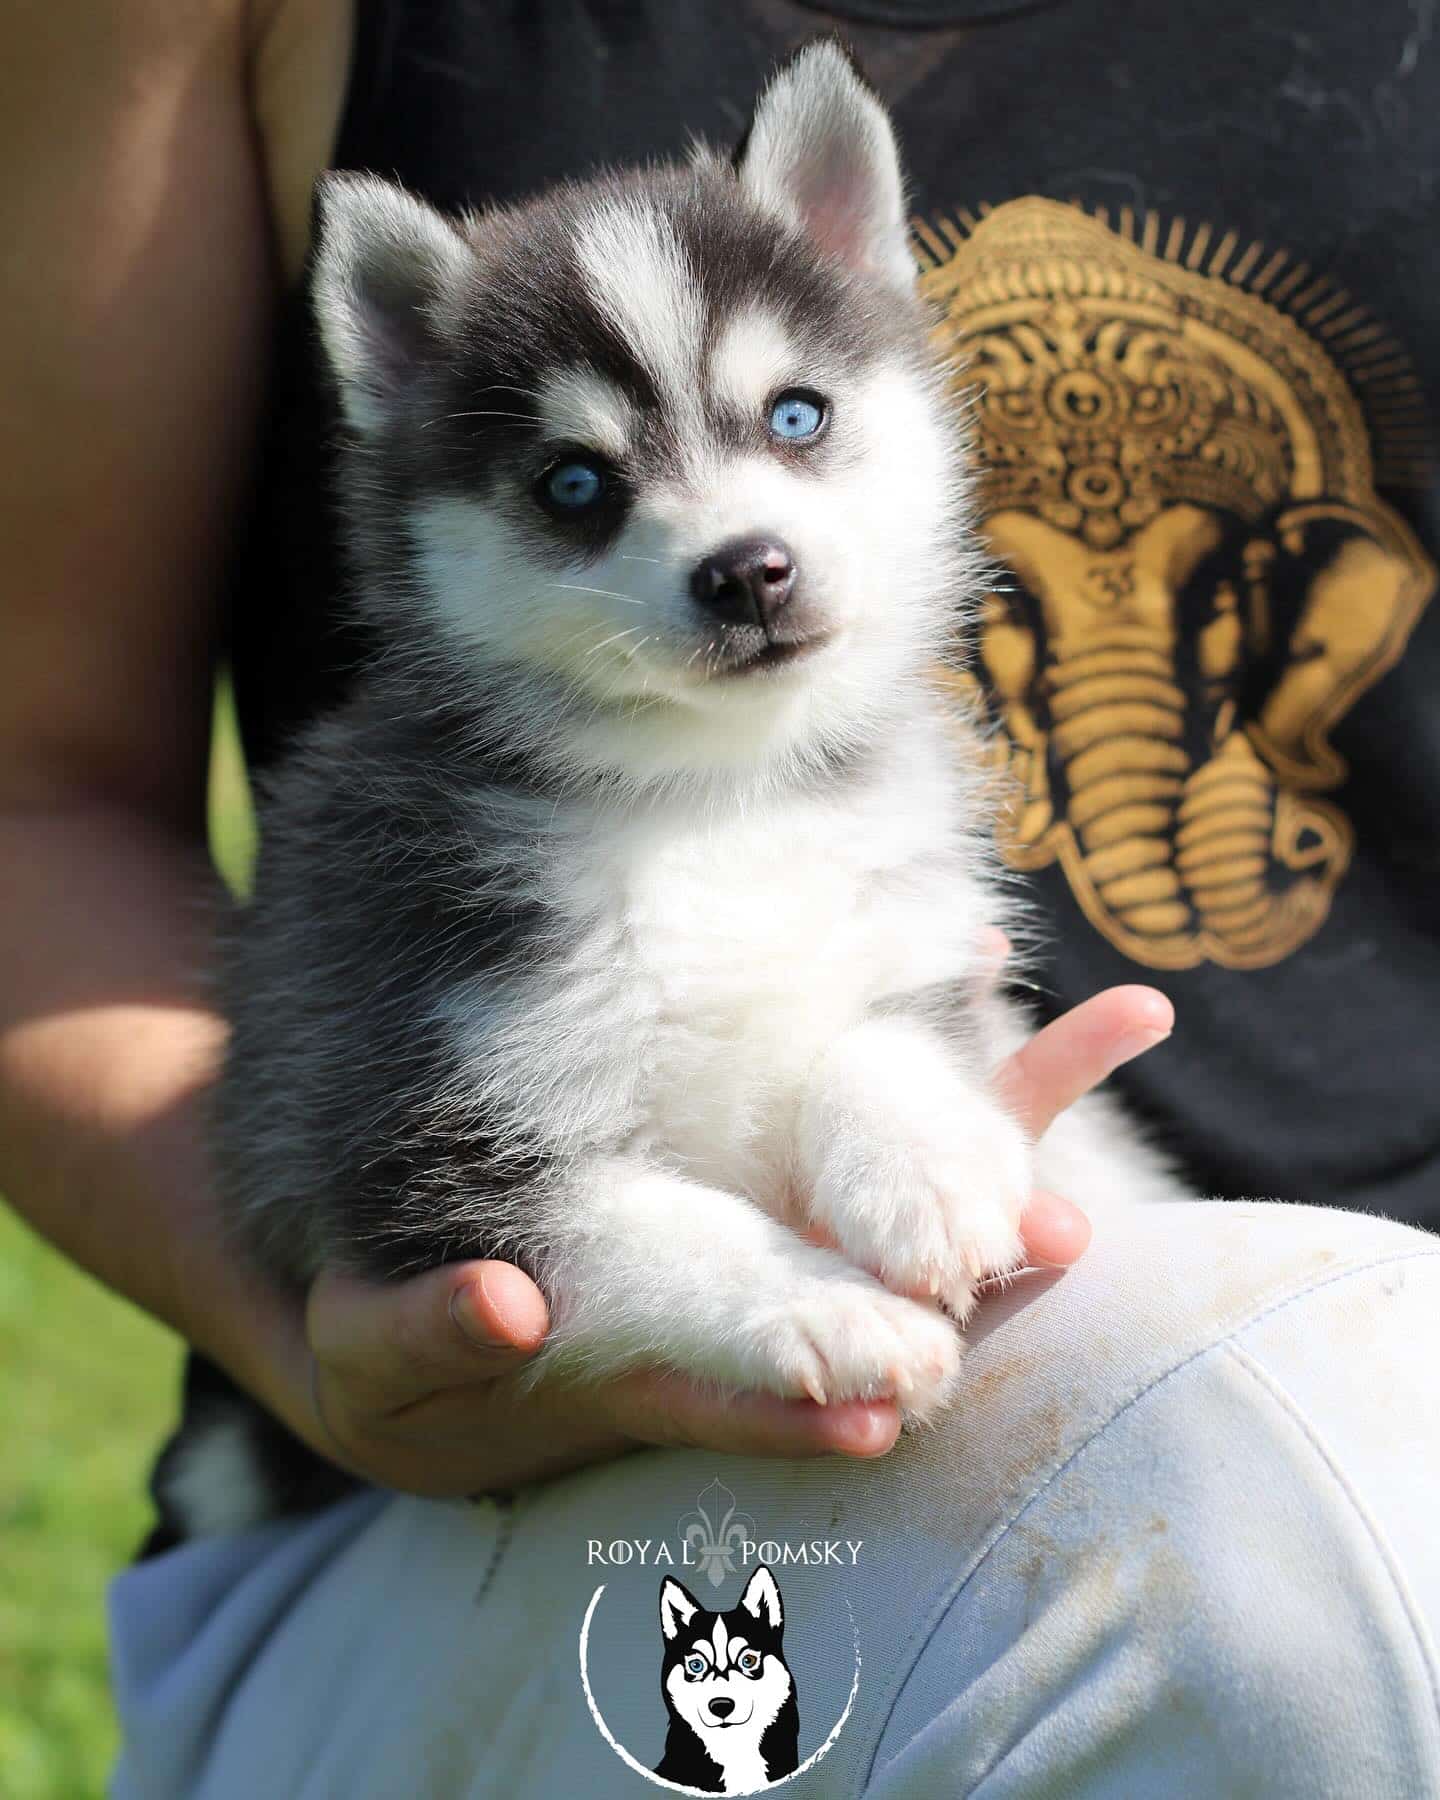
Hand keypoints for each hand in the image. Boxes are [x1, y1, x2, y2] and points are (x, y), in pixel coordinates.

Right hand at [297, 977, 1172, 1494]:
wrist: (442, 1308)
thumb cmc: (400, 1350)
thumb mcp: (381, 1349)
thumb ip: (431, 1330)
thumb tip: (508, 1303)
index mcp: (651, 1364)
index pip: (747, 1388)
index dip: (814, 1395)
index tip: (882, 1405)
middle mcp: (739, 1305)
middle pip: (871, 1300)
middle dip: (961, 1273)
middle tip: (1062, 1238)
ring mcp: (763, 1225)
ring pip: (898, 1189)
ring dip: (996, 1133)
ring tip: (1115, 1024)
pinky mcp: (767, 1152)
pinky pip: (866, 1096)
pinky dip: (928, 1027)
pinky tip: (981, 943)